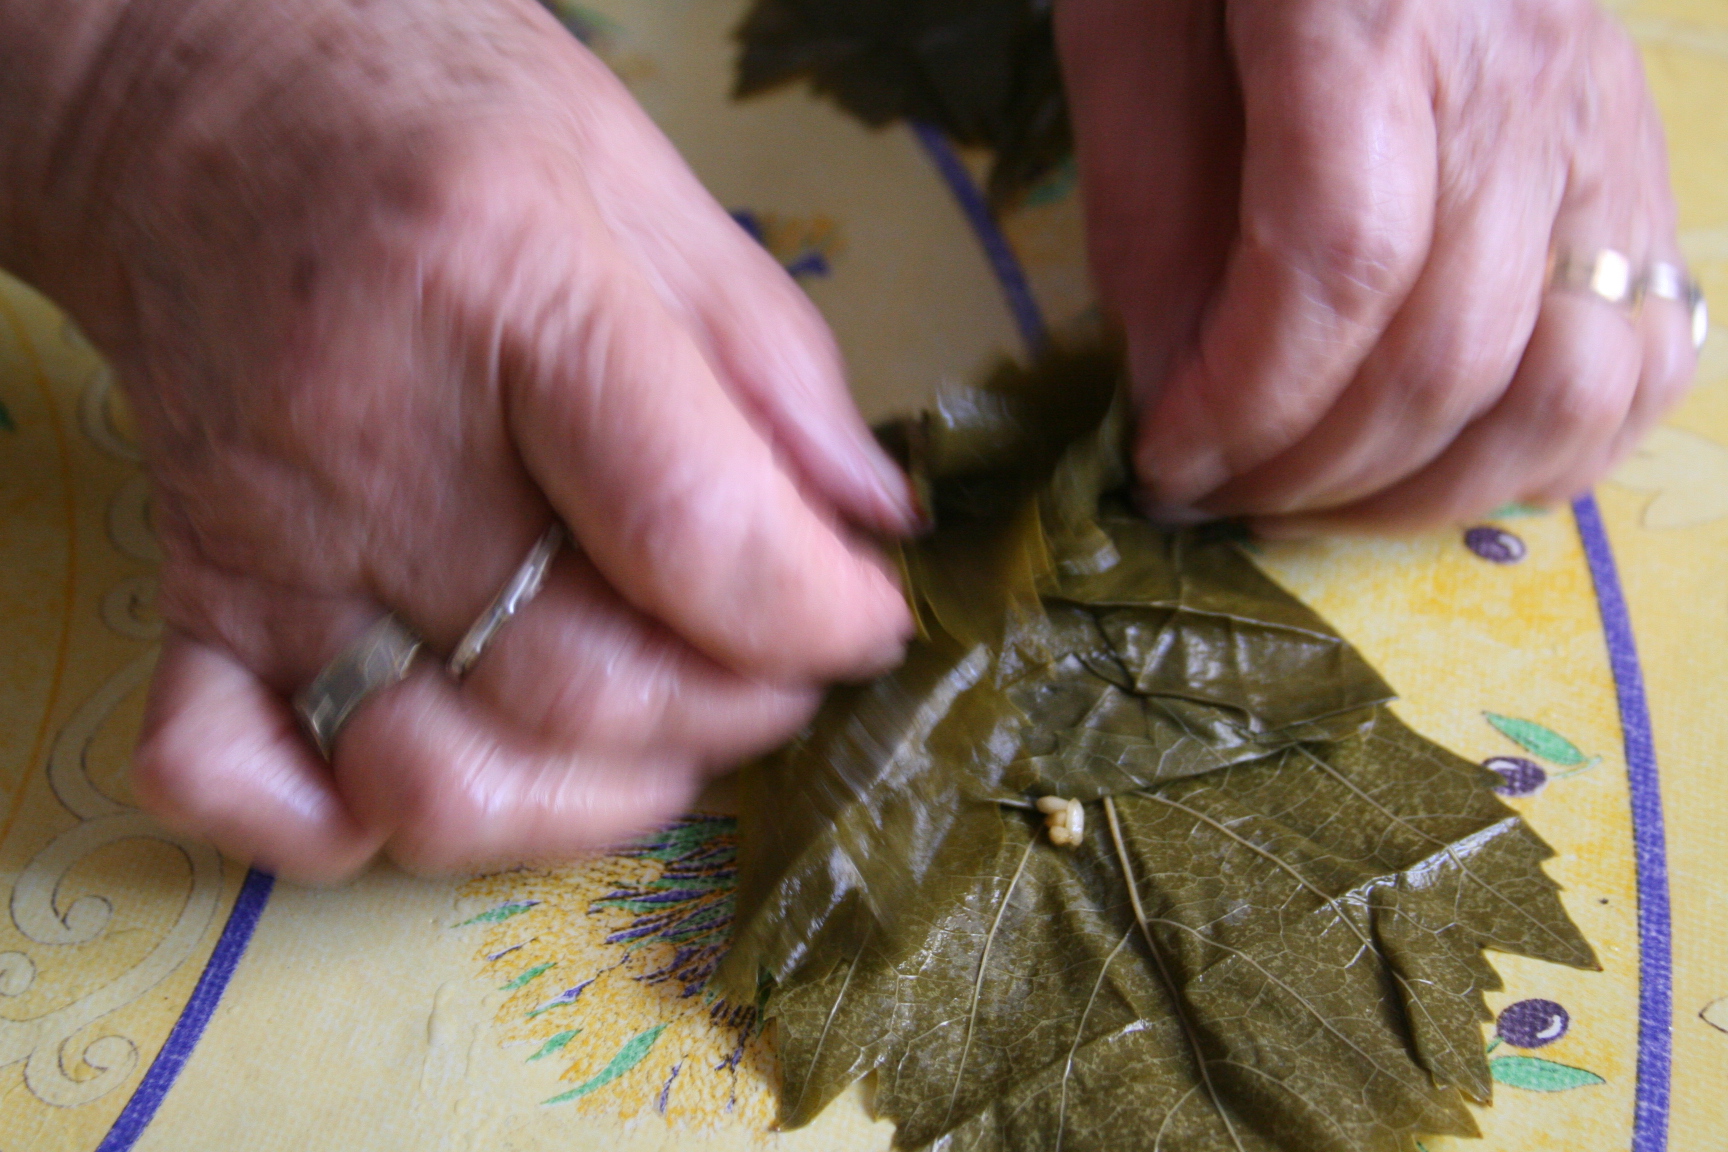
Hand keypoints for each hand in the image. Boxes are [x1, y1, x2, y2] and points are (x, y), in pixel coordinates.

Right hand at [11, 0, 913, 880]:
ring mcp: (274, 538)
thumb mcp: (648, 181)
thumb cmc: (445, 118)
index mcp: (508, 293)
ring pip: (442, 778)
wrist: (211, 105)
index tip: (863, 614)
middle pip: (589, 685)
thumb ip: (772, 362)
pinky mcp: (202, 595)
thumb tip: (870, 526)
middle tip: (774, 656)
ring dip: (592, 796)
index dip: (818, 614)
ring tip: (655, 724)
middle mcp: (376, 438)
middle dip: (737, 706)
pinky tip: (442, 768)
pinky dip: (345, 829)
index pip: (691, 531)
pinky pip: (231, 787)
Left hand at [1057, 0, 1698, 533]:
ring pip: (1568, 390)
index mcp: (1376, 18)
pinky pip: (1644, 363)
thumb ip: (1149, 206)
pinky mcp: (1638, 174)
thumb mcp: (1137, 28)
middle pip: (1450, 353)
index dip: (1246, 404)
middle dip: (1309, 473)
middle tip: (1215, 495)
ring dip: (1421, 495)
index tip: (1162, 462)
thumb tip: (1175, 391)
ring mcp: (1602, 135)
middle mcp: (1521, 84)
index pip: (1340, 267)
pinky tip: (1440, 468)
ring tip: (1313, 501)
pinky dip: (1545, 455)